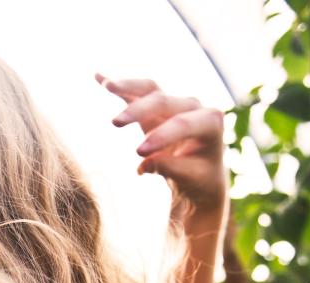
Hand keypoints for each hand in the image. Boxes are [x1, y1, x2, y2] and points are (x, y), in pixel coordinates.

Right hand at [96, 73, 228, 218]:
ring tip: (107, 86)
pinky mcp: (156, 105)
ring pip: (150, 89)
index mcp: (210, 122)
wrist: (199, 174)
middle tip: (115, 123)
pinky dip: (120, 86)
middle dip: (139, 111)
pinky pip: (137, 92)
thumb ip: (171, 168)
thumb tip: (144, 165)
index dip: (160, 135)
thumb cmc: (199, 177)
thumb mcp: (190, 178)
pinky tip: (98, 77)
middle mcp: (193, 106)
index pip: (182, 124)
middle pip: (163, 101)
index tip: (138, 153)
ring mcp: (174, 103)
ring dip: (128, 86)